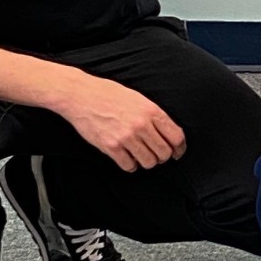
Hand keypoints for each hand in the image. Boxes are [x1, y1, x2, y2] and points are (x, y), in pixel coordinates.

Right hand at [57, 71, 185, 171]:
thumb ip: (154, 115)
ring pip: (149, 162)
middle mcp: (141, 125)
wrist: (81, 95)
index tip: (177, 153)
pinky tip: (127, 158)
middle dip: (163, 156)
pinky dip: (130, 165)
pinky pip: (129, 166)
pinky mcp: (111, 146)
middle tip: (157, 155)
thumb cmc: (110, 94)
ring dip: (147, 162)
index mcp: (152, 111)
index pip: (176, 137)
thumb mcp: (139, 98)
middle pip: (164, 152)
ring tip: (141, 155)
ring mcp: (126, 137)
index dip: (179, 148)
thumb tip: (169, 133)